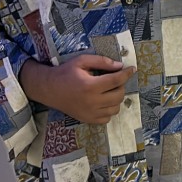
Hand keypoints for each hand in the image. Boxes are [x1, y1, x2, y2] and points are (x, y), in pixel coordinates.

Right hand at [19, 55, 135, 124]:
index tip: (132, 69)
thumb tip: (120, 66)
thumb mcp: (82, 61)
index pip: (116, 80)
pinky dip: (109, 110)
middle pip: (119, 95)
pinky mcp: (88, 120)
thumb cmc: (66, 72)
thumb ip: (102, 62)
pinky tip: (104, 101)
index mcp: (90, 86)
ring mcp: (90, 113)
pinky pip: (107, 118)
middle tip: (116, 79)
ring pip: (115, 108)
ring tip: (109, 90)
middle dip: (121, 85)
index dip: (127, 73)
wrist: (49, 89)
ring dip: (116, 98)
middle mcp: (92, 102)